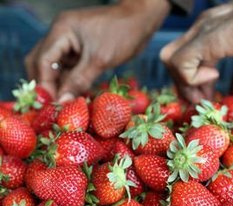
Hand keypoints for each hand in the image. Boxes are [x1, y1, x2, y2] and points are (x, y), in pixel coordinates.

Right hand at [25, 0, 169, 101]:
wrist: (141, 22)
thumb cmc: (122, 34)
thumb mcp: (100, 60)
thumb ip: (79, 81)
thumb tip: (63, 101)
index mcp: (62, 31)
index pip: (43, 60)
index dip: (44, 84)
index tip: (50, 105)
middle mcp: (61, 35)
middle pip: (43, 63)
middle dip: (46, 85)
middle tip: (54, 106)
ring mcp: (71, 44)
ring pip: (56, 68)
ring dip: (59, 86)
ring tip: (64, 105)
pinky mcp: (81, 52)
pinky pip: (69, 69)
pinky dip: (70, 83)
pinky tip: (74, 96)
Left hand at [160, 0, 232, 102]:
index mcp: (212, 33)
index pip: (186, 59)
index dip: (192, 83)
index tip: (208, 97)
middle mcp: (201, 30)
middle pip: (172, 60)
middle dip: (184, 87)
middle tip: (203, 101)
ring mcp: (201, 32)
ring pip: (170, 61)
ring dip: (185, 85)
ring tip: (207, 94)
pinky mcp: (206, 39)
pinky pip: (180, 63)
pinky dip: (192, 79)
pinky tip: (214, 77)